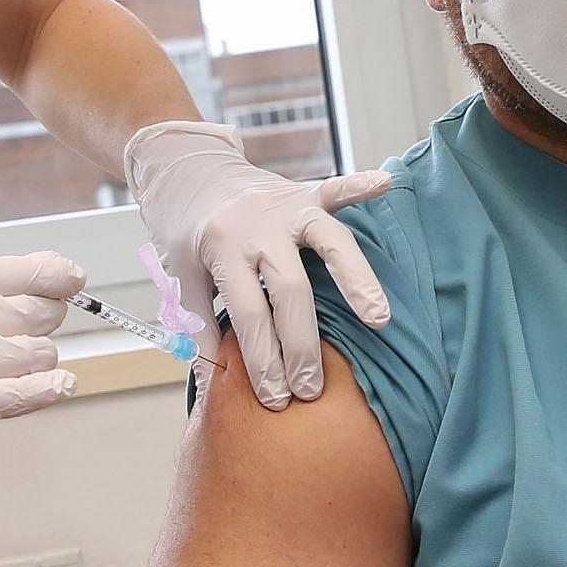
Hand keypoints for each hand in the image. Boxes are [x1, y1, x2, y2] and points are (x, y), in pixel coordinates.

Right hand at [0, 252, 82, 473]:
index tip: (73, 281)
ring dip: (35, 364)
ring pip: (35, 355)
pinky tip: (63, 386)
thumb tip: (43, 286)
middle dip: (44, 325)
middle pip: (39, 314)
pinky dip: (48, 391)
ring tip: (7, 368)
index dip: (60, 277)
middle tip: (26, 336)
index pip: (26, 270)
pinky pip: (19, 395)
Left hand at [124, 121, 393, 408]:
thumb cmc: (186, 231)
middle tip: (311, 388)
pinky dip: (360, 186)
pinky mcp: (304, 192)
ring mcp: (286, 206)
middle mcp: (258, 226)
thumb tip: (214, 379)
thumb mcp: (179, 274)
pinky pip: (337, 189)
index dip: (262, 359)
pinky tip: (387, 185)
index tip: (276, 397)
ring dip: (356, 280)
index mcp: (222, 248)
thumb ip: (197, 323)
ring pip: (329, 241)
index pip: (249, 313)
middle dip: (302, 344)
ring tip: (378, 319)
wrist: (188, 169)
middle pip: (290, 289)